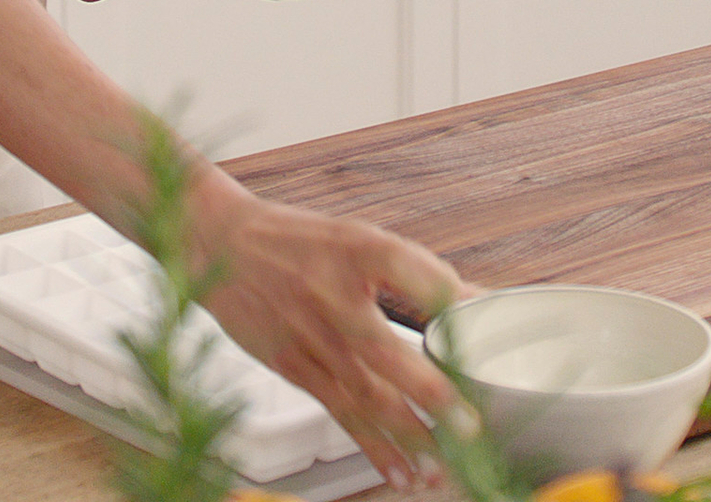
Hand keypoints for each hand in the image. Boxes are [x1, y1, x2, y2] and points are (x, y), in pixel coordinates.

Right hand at [189, 176, 461, 483]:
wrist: (219, 243)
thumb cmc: (299, 241)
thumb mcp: (360, 239)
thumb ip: (417, 273)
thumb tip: (478, 303)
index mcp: (360, 250)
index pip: (419, 274)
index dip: (456, 301)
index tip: (491, 324)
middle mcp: (333, 296)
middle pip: (390, 353)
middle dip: (431, 396)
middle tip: (469, 428)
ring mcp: (310, 337)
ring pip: (365, 396)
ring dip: (406, 437)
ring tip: (440, 469)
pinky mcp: (292, 366)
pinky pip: (339, 412)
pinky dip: (371, 445)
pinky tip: (398, 471)